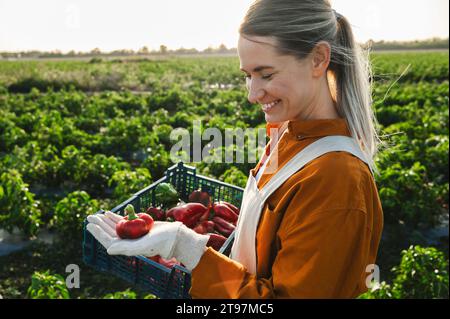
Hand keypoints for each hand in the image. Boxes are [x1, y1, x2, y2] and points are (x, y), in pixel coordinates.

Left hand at [86, 211, 208, 270]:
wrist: (175, 236)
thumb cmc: (160, 242)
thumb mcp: (142, 245)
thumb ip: (125, 248)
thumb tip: (108, 250)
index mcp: (127, 248)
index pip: (108, 240)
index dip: (98, 233)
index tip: (90, 225)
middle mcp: (128, 242)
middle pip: (110, 232)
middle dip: (99, 225)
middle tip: (89, 217)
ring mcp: (133, 234)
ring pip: (115, 226)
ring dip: (106, 220)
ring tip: (96, 214)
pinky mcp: (138, 227)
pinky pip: (124, 221)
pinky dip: (116, 217)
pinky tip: (109, 213)